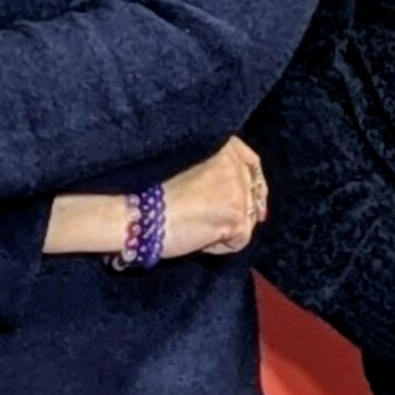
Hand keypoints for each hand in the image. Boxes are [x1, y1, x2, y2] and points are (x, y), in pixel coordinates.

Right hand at [159, 137, 268, 256]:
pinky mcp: (235, 218)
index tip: (250, 195)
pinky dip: (222, 245)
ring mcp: (237, 192)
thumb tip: (254, 202)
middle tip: (210, 221)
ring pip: (249, 218)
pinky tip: (200, 240)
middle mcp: (234, 166)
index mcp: (222, 149)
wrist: (141, 216)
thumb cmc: (156, 195)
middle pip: (254, 193)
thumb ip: (221, 173)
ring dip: (227, 229)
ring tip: (199, 229)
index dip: (253, 180)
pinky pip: (241, 239)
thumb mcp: (192, 168)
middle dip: (237, 210)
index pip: (251, 161)